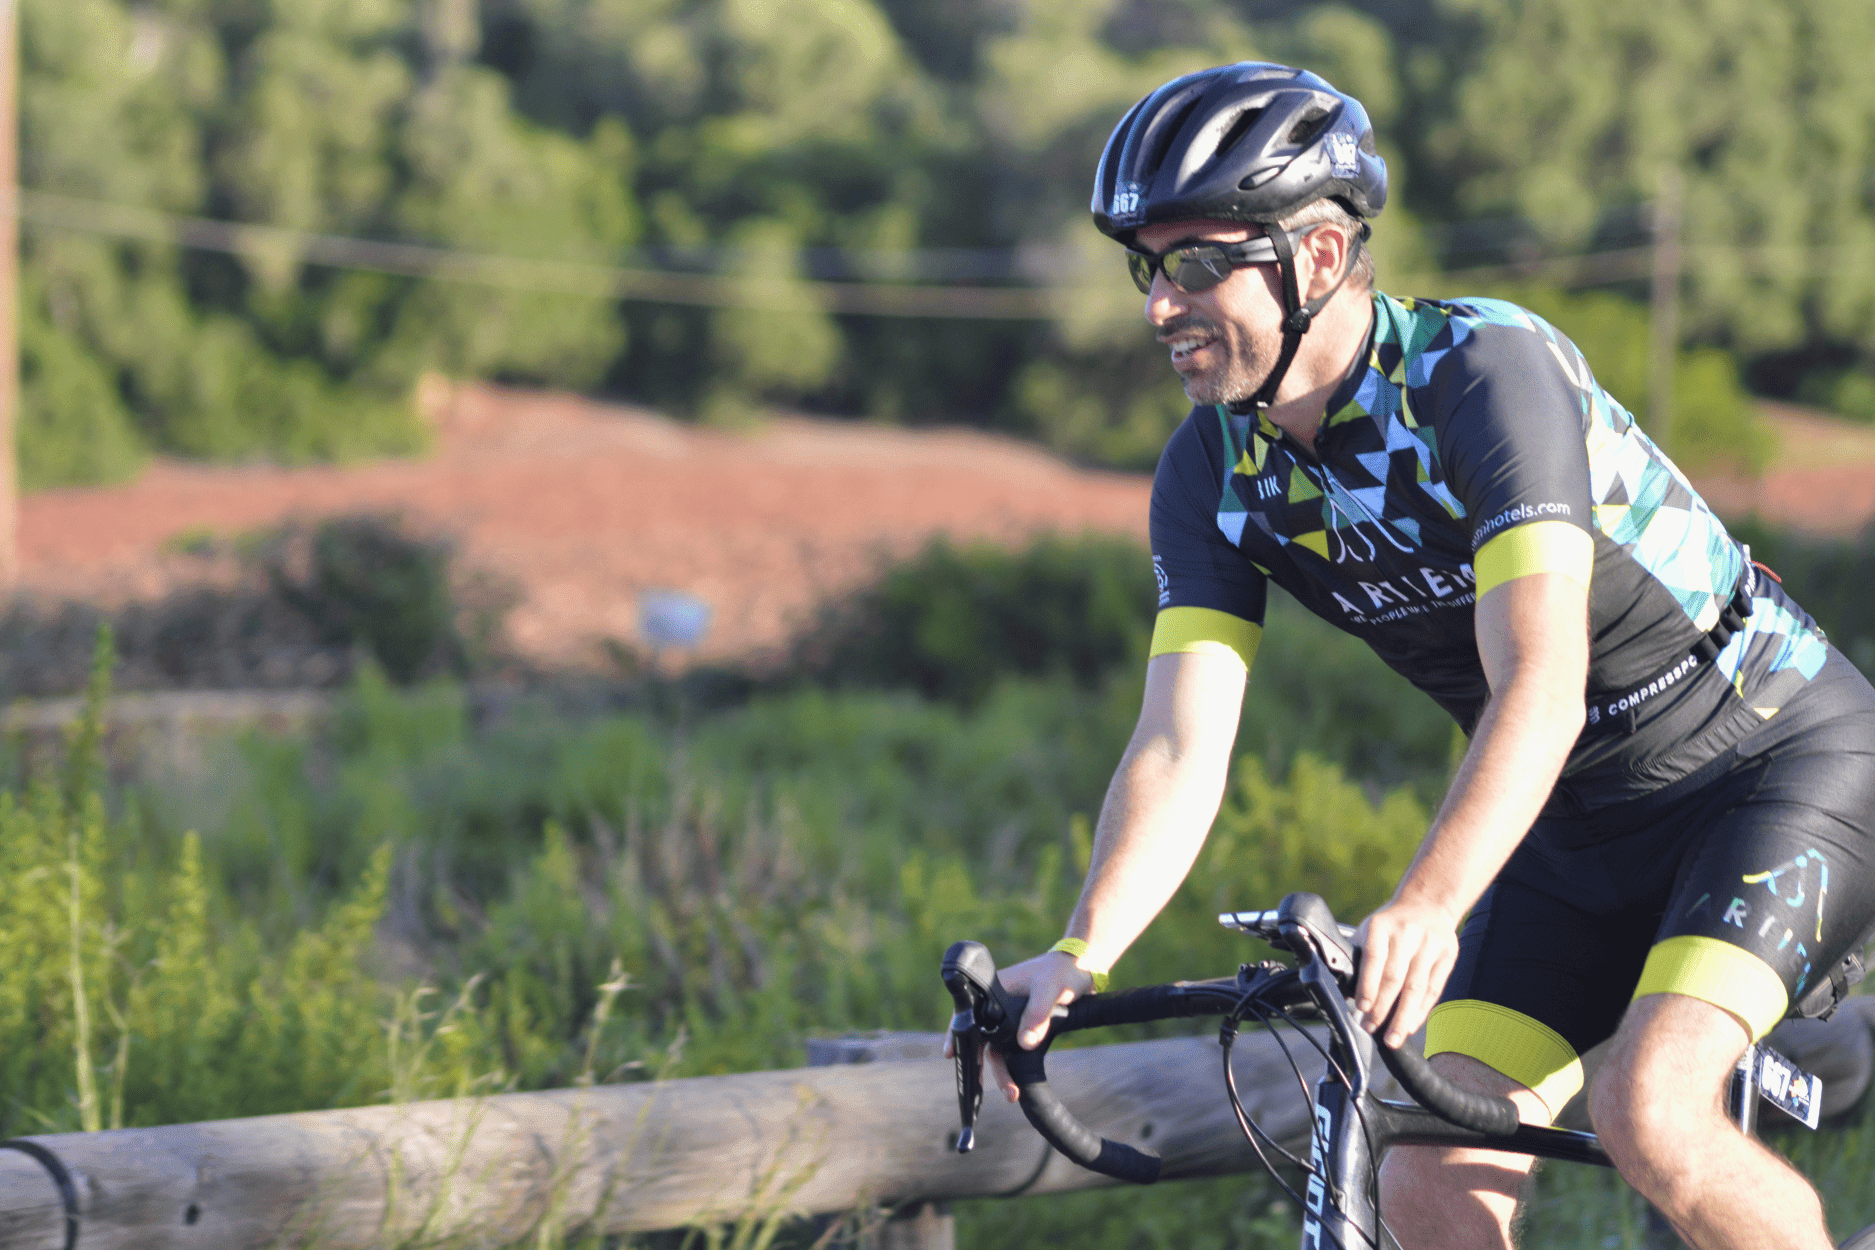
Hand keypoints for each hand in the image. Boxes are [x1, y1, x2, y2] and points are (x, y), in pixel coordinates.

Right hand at [941, 950, 1093, 1101]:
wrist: (1079, 970)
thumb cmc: (1061, 972)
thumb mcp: (1050, 990)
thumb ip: (1037, 1014)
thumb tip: (1025, 1043)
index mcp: (994, 990)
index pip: (968, 1013)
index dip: (956, 1033)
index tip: (950, 1053)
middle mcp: (996, 1006)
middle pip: (982, 1038)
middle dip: (982, 1065)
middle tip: (995, 1085)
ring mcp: (1009, 1018)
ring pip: (997, 1048)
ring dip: (1002, 1071)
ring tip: (1012, 1094)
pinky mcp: (1023, 1027)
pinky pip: (1011, 1048)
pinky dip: (1012, 1065)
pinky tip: (1016, 1083)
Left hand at [1354, 899, 1459, 1048]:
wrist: (1429, 903)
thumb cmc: (1391, 925)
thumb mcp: (1371, 929)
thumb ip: (1360, 956)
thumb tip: (1347, 994)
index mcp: (1381, 925)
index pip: (1374, 958)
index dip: (1368, 985)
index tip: (1361, 1007)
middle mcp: (1407, 933)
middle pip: (1395, 977)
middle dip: (1382, 1007)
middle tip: (1371, 1027)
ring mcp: (1430, 944)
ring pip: (1416, 988)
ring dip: (1403, 1017)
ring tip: (1392, 1038)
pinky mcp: (1447, 956)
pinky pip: (1434, 990)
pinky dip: (1421, 1011)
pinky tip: (1410, 1026)